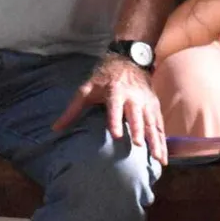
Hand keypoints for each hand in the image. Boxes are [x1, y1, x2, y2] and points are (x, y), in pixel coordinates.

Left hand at [52, 55, 166, 164]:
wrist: (129, 61)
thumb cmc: (104, 79)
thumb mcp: (86, 89)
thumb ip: (72, 109)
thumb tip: (55, 128)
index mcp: (115, 91)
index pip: (114, 107)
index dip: (115, 121)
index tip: (116, 135)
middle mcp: (133, 97)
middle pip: (136, 116)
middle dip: (138, 131)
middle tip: (138, 146)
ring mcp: (146, 103)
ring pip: (152, 124)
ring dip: (155, 141)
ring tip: (157, 159)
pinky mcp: (154, 107)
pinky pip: (160, 126)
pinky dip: (163, 142)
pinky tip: (163, 157)